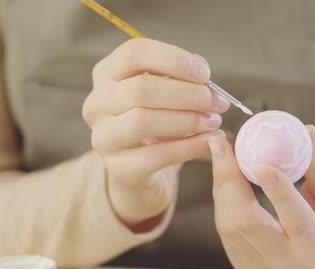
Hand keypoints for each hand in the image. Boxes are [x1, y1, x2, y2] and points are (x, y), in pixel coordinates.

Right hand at [83, 38, 229, 226]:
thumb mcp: (166, 92)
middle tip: (216, 102)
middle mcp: (97, 103)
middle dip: (187, 94)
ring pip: (143, 121)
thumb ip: (182, 76)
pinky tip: (209, 142)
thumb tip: (202, 74)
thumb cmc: (156, 120)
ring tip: (213, 122)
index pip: (134, 53)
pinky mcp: (118, 168)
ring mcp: (103, 138)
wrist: (141, 170)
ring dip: (187, 120)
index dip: (173, 59)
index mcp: (106, 74)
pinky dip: (188, 147)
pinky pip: (156, 155)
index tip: (204, 74)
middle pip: (141, 89)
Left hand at [208, 126, 314, 268]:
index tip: (262, 165)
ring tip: (221, 150)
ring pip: (229, 225)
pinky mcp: (244, 265)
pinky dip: (222, 196)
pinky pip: (224, 228)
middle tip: (221, 143)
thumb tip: (305, 130)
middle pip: (248, 225)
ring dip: (222, 184)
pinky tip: (224, 173)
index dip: (279, 195)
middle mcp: (290, 267)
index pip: (298, 223)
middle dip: (230, 181)